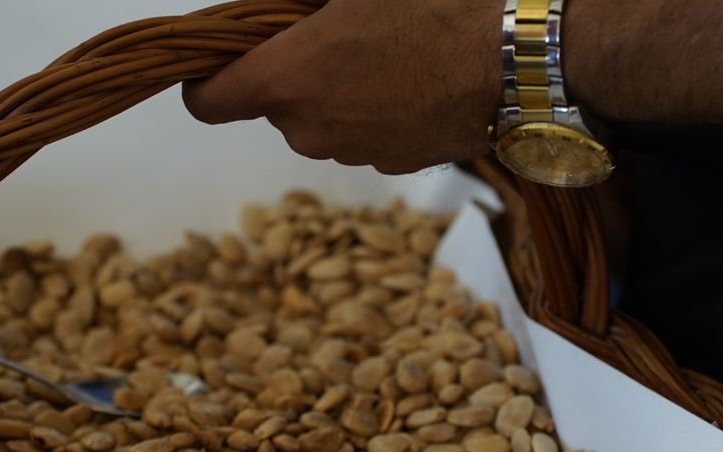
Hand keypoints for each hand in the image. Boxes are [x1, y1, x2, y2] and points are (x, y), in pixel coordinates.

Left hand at [183, 0, 501, 174]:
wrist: (518, 57)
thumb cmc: (435, 6)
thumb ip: (300, 2)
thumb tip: (288, 11)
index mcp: (286, 80)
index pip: (208, 101)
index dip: (204, 83)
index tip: (215, 66)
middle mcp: (309, 129)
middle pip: (275, 106)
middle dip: (293, 75)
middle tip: (332, 34)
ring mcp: (352, 152)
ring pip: (323, 120)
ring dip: (338, 92)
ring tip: (384, 51)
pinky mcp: (394, 164)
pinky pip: (364, 134)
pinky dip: (376, 111)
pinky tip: (413, 76)